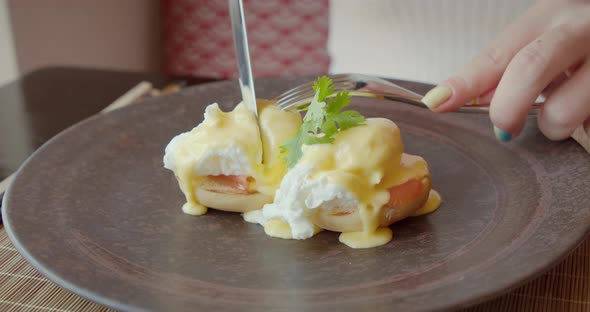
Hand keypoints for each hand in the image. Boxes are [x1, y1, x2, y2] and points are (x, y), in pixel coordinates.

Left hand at [421, 0, 589, 142]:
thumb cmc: (581, 41)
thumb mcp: (543, 40)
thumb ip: (505, 69)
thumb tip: (461, 98)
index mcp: (550, 16)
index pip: (498, 53)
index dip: (464, 82)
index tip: (436, 103)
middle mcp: (582, 30)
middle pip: (529, 69)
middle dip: (506, 108)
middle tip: (503, 128)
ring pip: (564, 112)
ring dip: (553, 126)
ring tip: (563, 111)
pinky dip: (582, 124)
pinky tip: (586, 104)